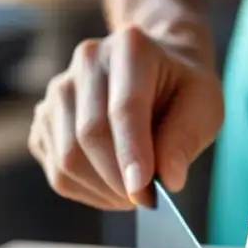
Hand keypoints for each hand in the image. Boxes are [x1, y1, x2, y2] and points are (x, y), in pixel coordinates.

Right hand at [28, 25, 223, 209]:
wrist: (156, 72)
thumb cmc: (182, 91)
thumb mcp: (204, 107)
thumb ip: (186, 139)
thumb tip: (168, 179)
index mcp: (131, 48)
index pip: (124, 107)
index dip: (132, 153)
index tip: (143, 191)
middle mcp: (87, 61)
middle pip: (89, 134)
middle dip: (118, 179)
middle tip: (146, 199)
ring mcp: (59, 90)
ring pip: (67, 157)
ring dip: (102, 190)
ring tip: (132, 193)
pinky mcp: (44, 119)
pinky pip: (56, 170)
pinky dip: (86, 191)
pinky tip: (110, 186)